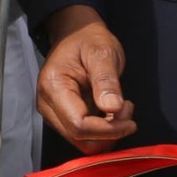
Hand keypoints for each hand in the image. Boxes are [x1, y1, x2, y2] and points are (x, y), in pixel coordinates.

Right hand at [36, 4, 136, 152]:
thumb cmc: (88, 40)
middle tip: (126, 110)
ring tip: (121, 109)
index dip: (108, 129)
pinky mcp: (61, 116)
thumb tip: (112, 108)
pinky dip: (102, 130)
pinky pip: (83, 135)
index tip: (130, 118)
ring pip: (81, 141)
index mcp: (53, 86)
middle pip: (78, 138)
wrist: (75, 35)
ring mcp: (52, 112)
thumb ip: (106, 81)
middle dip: (108, 132)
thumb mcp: (102, 53)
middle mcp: (47, 104)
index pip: (78, 125)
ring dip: (106, 133)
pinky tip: (112, 112)